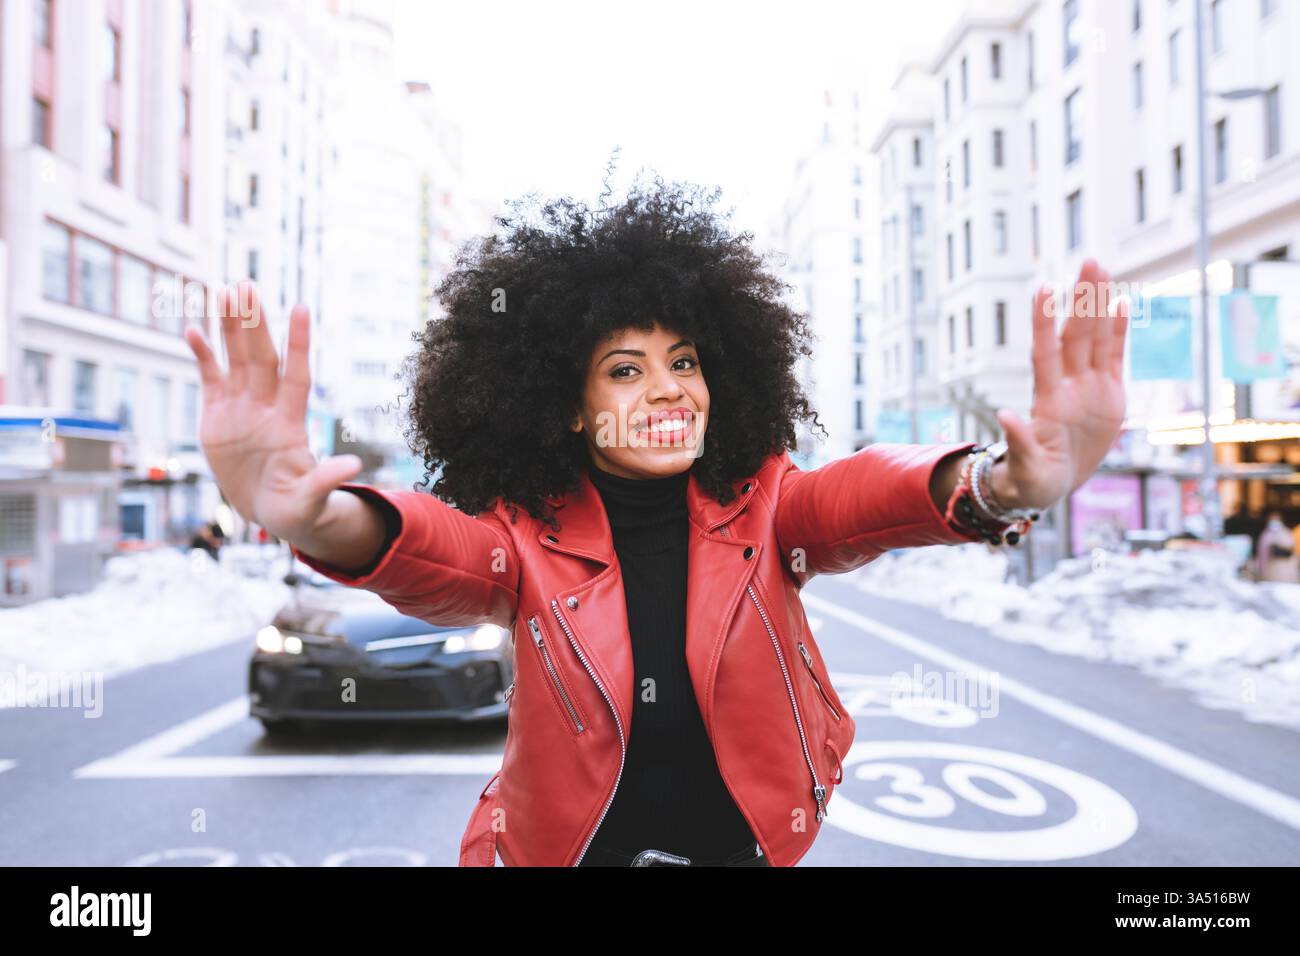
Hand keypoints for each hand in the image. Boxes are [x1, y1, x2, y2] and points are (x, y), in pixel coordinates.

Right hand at [184, 282, 365, 544]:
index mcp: (290, 424)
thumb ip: (326, 480)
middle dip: (254, 324)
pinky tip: (194, 330)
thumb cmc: (298, 509)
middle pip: (260, 358)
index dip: (298, 344)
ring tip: (223, 292)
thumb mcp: (312, 500)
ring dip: (229, 328)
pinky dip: (203, 356)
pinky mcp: (217, 417)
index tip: (301, 308)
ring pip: (235, 360)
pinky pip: (210, 378)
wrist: (271, 513)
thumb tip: (353, 467)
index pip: (296, 375)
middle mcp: (266, 408)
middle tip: (246, 287)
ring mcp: (241, 409)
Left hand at [991, 258, 1129, 511]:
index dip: (1045, 322)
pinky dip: (1118, 332)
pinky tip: (1121, 302)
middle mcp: (1068, 387)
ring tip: (1101, 267)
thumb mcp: (1026, 469)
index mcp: (1048, 402)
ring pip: (1095, 338)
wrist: (1051, 484)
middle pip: (1076, 335)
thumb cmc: (1031, 480)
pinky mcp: (1109, 396)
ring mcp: (1088, 388)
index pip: (1046, 353)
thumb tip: (1005, 416)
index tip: (1043, 289)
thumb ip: (1019, 442)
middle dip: (1083, 299)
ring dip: (1098, 304)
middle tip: (1090, 260)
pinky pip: (1115, 357)